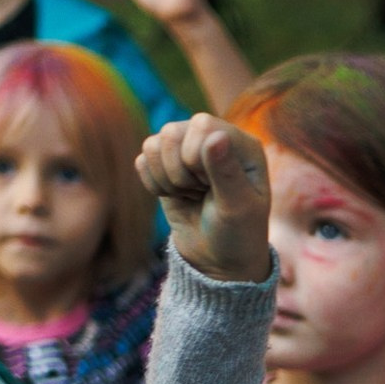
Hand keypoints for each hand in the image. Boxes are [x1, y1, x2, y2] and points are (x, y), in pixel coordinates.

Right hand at [138, 114, 270, 282]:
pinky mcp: (167, 163)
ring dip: (167, 179)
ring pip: (153, 144)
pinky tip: (176, 196)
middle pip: (172, 132)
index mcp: (242, 144)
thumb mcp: (238, 208)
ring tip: (190, 194)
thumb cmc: (237, 234)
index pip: (202, 125)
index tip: (211, 186)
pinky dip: (154, 184)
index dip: (196, 158)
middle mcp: (214, 138)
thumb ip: (226, 171)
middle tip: (201, 192)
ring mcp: (188, 148)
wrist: (217, 258)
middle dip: (180, 171)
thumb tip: (215, 136)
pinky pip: (143, 160)